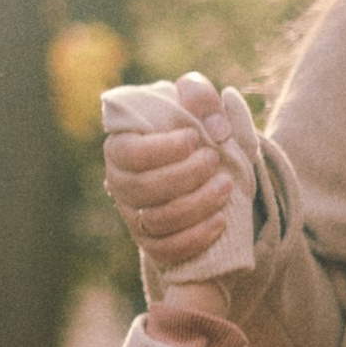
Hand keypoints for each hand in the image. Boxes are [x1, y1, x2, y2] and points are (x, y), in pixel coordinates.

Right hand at [103, 72, 241, 277]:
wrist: (202, 166)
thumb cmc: (193, 128)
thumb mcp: (197, 102)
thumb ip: (201, 96)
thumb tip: (214, 127)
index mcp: (120, 146)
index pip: (129, 154)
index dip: (161, 149)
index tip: (194, 138)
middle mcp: (119, 183)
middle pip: (142, 189)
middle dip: (184, 176)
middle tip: (214, 159)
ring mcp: (133, 216)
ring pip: (156, 221)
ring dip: (195, 205)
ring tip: (225, 186)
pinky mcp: (151, 243)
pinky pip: (166, 250)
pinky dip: (195, 238)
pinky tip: (220, 221)